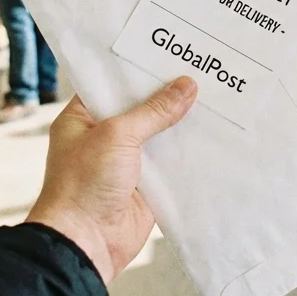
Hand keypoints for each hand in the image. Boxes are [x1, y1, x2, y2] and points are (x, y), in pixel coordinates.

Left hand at [26, 77, 197, 283]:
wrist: (85, 242)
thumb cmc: (84, 184)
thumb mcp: (118, 135)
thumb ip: (154, 111)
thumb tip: (186, 86)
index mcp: (83, 119)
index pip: (112, 85)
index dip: (139, 70)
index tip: (170, 53)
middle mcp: (103, 138)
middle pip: (141, 110)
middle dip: (167, 96)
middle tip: (200, 71)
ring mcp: (125, 162)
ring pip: (158, 136)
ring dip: (180, 124)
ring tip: (213, 98)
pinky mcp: (145, 186)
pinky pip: (170, 165)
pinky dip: (187, 154)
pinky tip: (212, 136)